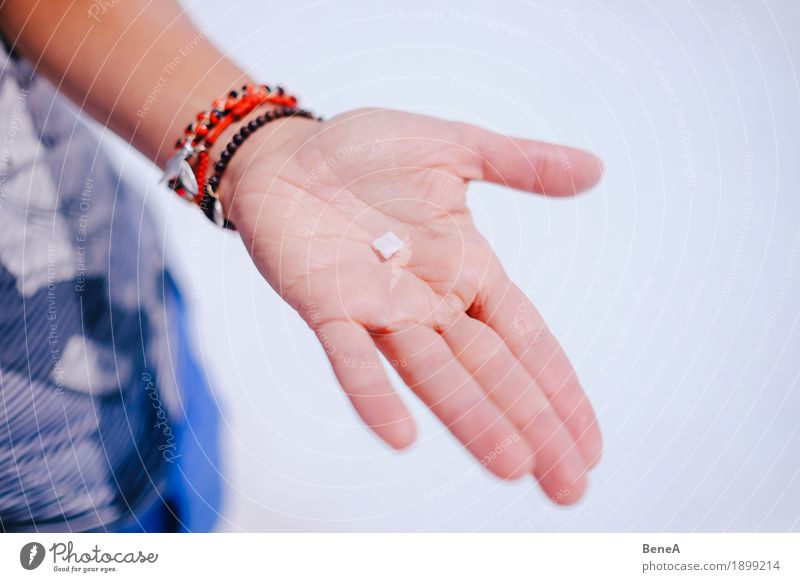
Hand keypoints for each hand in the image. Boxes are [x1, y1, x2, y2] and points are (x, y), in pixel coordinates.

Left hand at [221, 108, 602, 503]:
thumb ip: (520, 164)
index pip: (526, 339)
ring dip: (472, 419)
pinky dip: (374, 394)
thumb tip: (597, 169)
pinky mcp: (325, 306)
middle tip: (570, 488)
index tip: (592, 446)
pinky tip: (402, 436)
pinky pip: (353, 357)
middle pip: (491, 372)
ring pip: (434, 374)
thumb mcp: (453, 148)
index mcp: (466, 268)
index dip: (560, 389)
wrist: (287, 151)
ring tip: (514, 468)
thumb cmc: (365, 152)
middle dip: (532, 426)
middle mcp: (429, 301)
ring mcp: (379, 310)